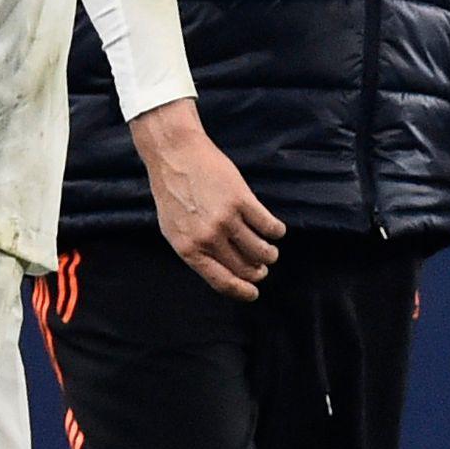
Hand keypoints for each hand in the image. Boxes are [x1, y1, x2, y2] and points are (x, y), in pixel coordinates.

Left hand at [131, 98, 282, 300]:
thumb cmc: (172, 193)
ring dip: (270, 253)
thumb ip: (194, 252)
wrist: (175, 155)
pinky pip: (269, 226)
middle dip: (258, 271)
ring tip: (270, 249)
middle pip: (245, 268)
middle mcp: (208, 238)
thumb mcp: (173, 230)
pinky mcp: (241, 200)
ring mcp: (225, 220)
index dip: (242, 291)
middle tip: (263, 266)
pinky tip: (275, 229)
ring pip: (260, 250)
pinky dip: (276, 231)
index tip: (254, 293)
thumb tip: (220, 271)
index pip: (222, 282)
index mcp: (189, 250)